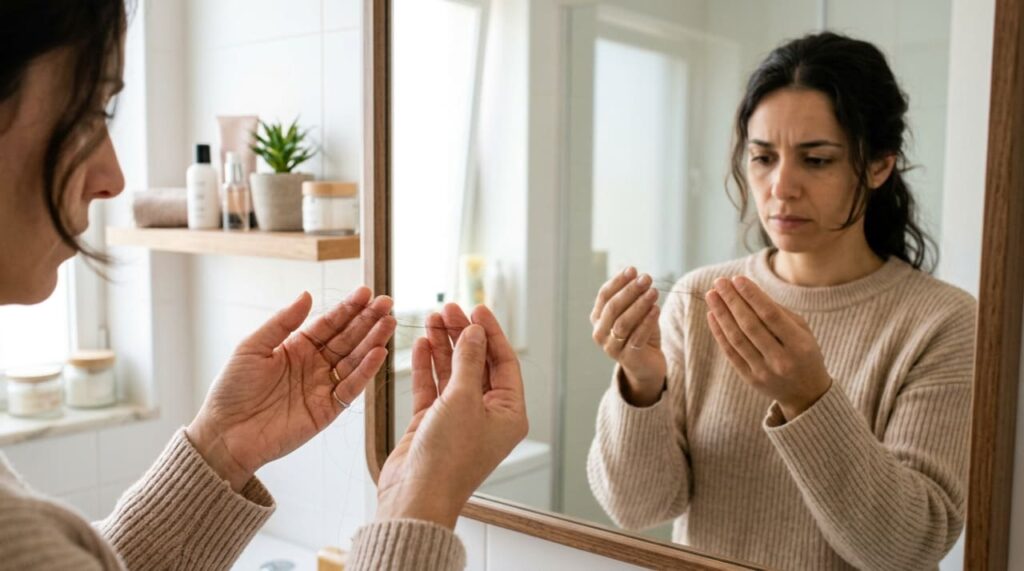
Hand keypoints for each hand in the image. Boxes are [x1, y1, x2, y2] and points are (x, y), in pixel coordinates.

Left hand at [186, 287, 395, 490]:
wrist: (225, 434)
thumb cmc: (232, 390)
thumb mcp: (252, 347)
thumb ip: (282, 322)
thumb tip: (306, 295)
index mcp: (296, 347)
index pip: (329, 323)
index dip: (348, 308)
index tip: (366, 292)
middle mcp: (314, 364)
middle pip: (347, 338)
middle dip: (368, 320)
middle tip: (386, 303)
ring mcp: (322, 386)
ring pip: (354, 360)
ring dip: (372, 341)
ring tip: (388, 323)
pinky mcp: (327, 409)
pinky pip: (351, 387)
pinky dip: (365, 371)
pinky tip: (378, 353)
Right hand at [376, 304, 527, 528]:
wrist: (416, 496)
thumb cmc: (449, 456)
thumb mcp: (464, 399)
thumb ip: (469, 361)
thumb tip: (475, 332)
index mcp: (510, 413)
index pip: (505, 362)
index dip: (490, 333)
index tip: (476, 308)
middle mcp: (487, 415)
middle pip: (478, 364)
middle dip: (463, 335)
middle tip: (448, 308)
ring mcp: (459, 419)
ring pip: (453, 372)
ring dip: (443, 346)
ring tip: (432, 318)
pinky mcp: (433, 423)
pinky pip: (433, 387)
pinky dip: (427, 366)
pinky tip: (420, 344)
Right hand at [591, 266, 666, 406]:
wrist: (648, 365)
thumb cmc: (640, 333)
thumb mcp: (636, 312)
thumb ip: (633, 296)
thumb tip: (633, 272)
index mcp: (598, 318)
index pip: (604, 296)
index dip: (618, 281)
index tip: (633, 270)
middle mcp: (600, 333)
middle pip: (612, 307)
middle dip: (630, 290)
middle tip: (646, 278)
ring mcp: (611, 347)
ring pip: (623, 323)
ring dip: (639, 305)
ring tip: (654, 292)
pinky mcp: (628, 358)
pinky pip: (637, 337)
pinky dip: (647, 322)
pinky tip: (656, 309)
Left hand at [705, 276, 831, 419]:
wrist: (806, 393)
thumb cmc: (803, 353)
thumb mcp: (802, 331)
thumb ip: (779, 312)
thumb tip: (749, 290)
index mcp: (799, 345)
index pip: (770, 315)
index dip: (752, 295)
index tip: (737, 279)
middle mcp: (781, 360)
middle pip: (750, 325)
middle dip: (733, 301)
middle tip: (719, 282)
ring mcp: (764, 372)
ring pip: (737, 338)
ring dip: (722, 314)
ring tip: (712, 295)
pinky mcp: (750, 379)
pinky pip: (731, 353)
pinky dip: (719, 333)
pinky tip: (712, 315)